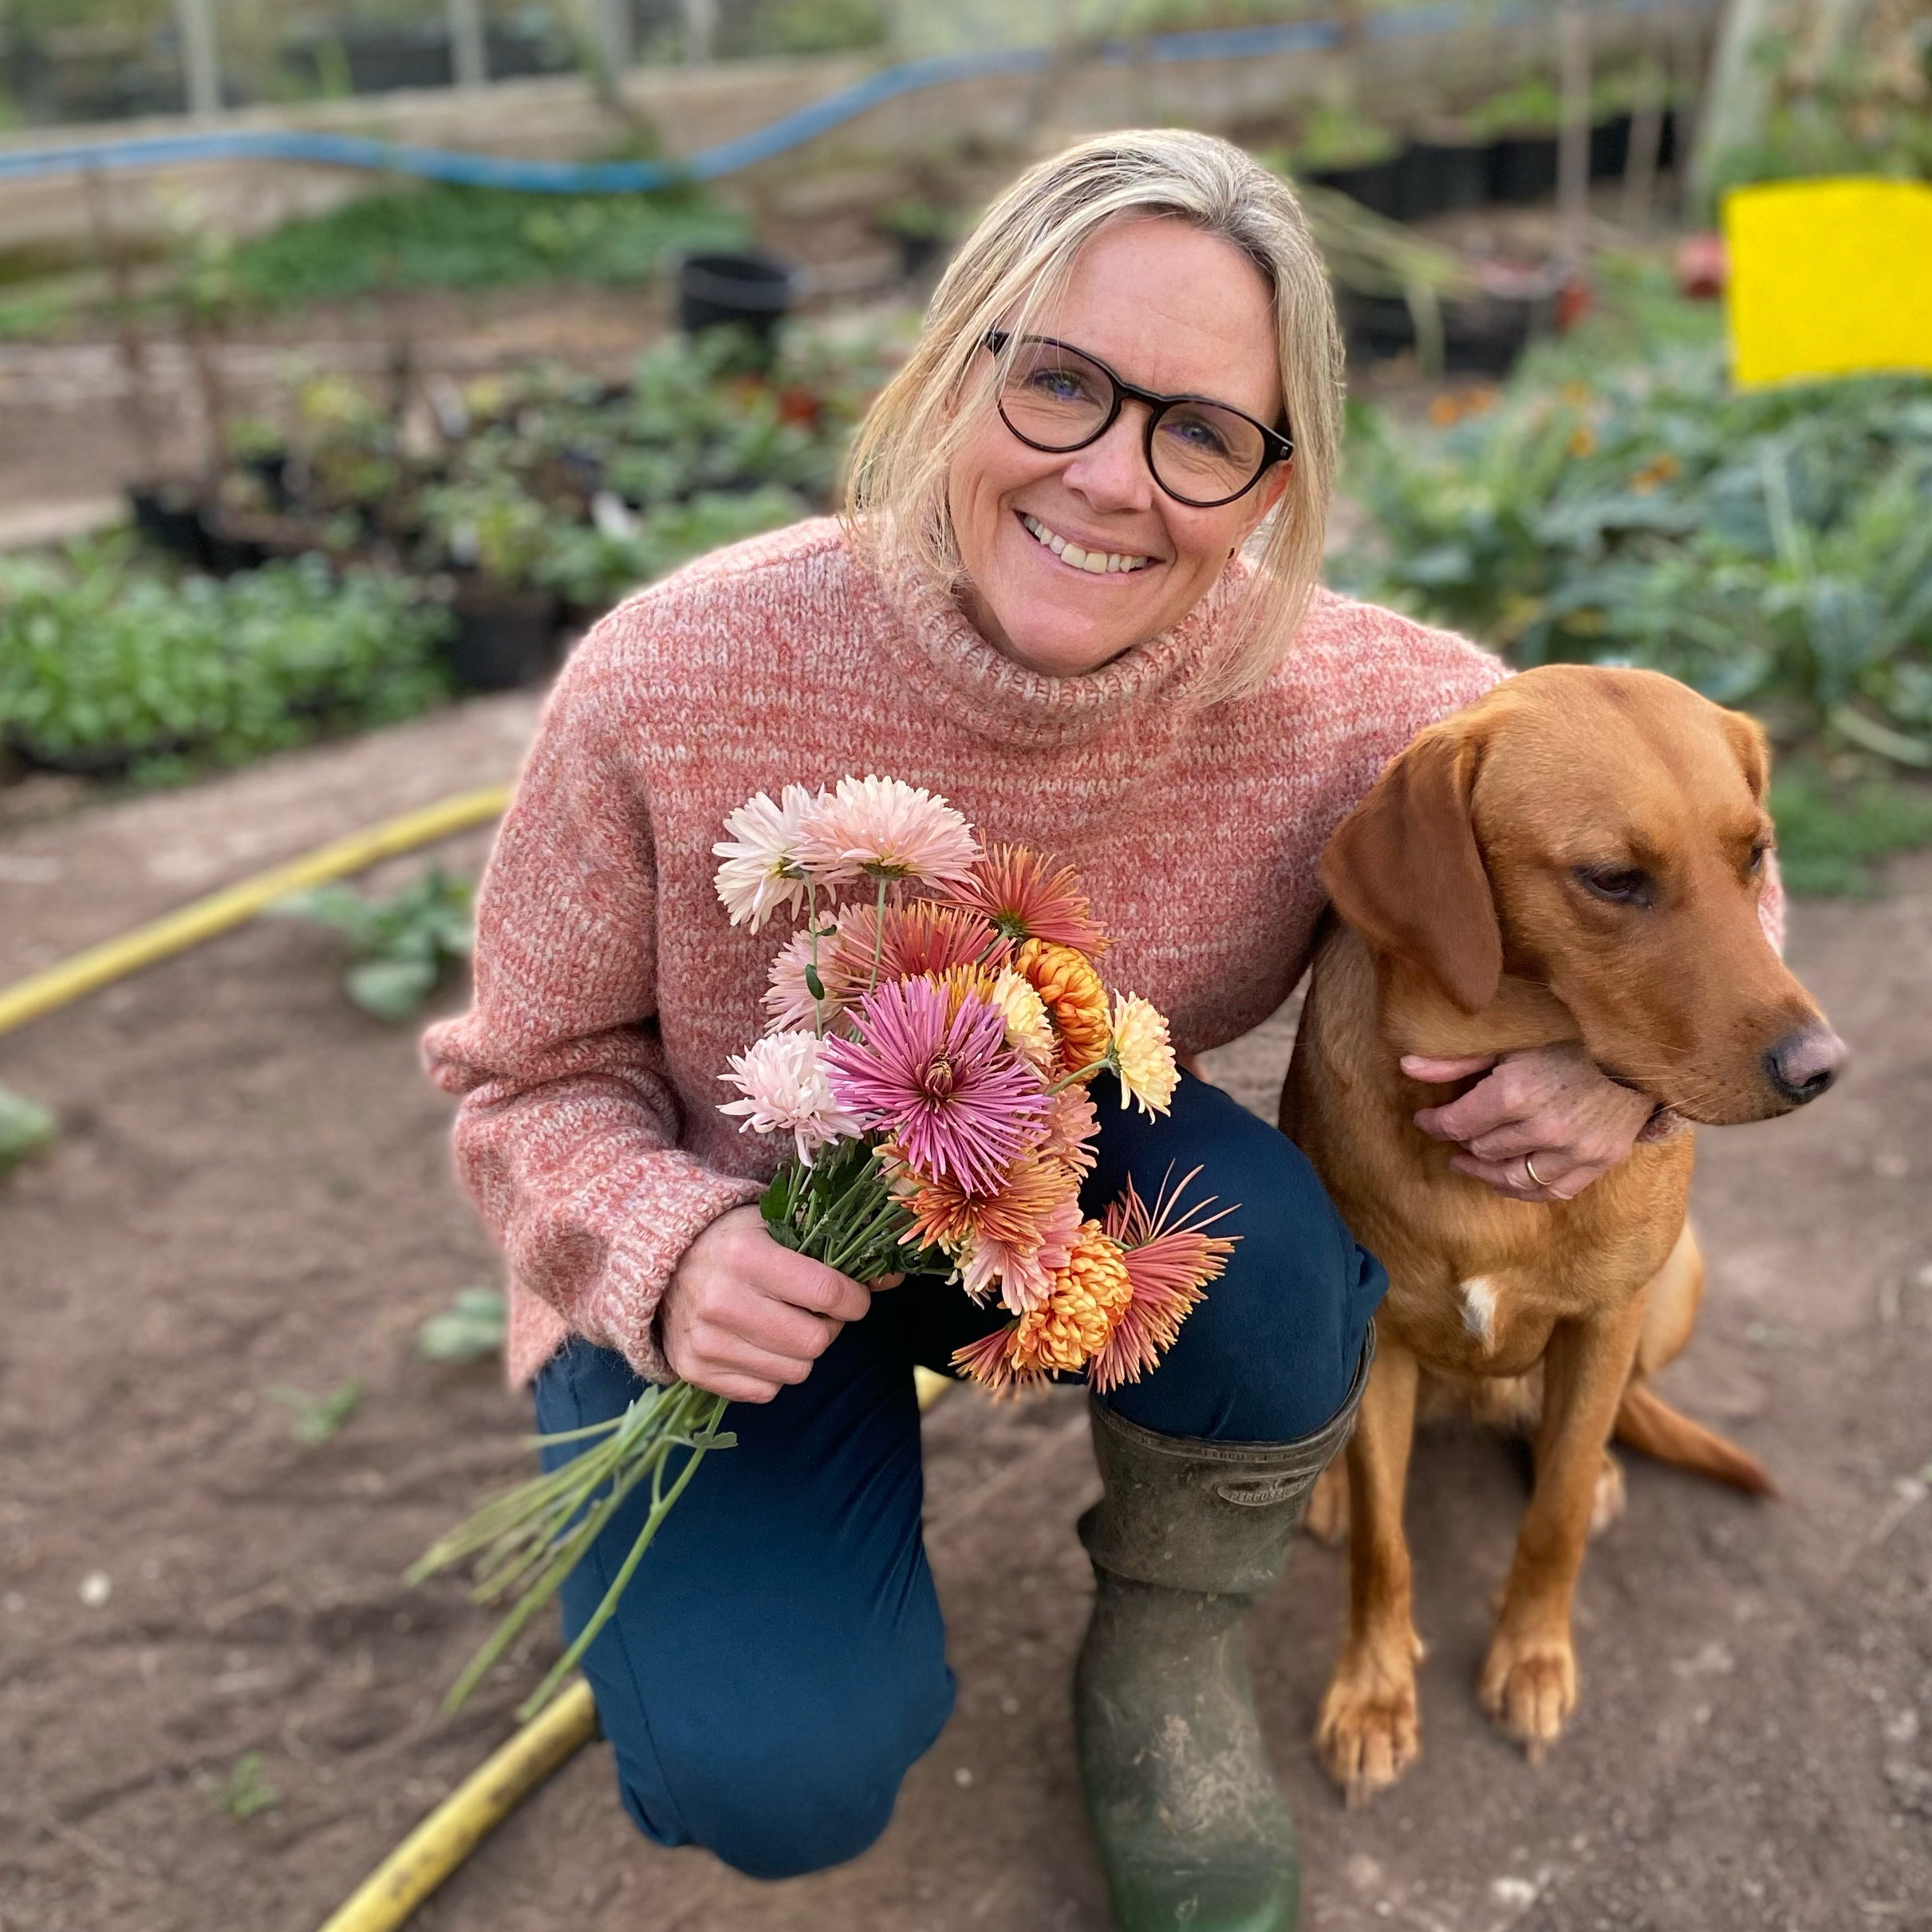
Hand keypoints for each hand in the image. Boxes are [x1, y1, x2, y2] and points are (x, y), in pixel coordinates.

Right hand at [659, 1205, 873, 1401]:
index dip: (855, 1299)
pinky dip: (772, 1371)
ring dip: (802, 1352)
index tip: (853, 1296)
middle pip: (815, 1342)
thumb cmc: (734, 1240)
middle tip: (816, 1312)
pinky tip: (758, 1342)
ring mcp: (705, 1340)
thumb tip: (892, 1277)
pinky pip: (764, 1391)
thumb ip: (836, 1248)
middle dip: (828, 1328)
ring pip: (794, 1372)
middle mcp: (722, 1300)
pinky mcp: (694, 1369)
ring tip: (785, 1324)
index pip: (828, 1294)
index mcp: (747, 1256)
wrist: (662, 1261)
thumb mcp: (779, 1225)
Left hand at [1402, 1042, 1652, 1202]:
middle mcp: (1542, 1127)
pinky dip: (1524, 1190)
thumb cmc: (1568, 1040)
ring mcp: (1572, 1149)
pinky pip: (1549, 1190)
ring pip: (1511, 1177)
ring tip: (1470, 1162)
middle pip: (1481, 1149)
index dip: (1433, 1124)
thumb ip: (1457, 1062)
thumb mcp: (1509, 1043)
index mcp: (1514, 1092)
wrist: (1636, 1054)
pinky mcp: (1596, 1162)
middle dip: (1462, 1141)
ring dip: (1485, 1172)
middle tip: (1456, 1134)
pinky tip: (1508, 1180)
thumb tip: (1405, 1067)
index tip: (1425, 1119)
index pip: (1455, 1124)